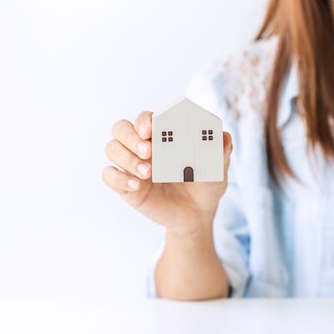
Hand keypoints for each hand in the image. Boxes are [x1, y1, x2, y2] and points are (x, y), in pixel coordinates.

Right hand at [103, 111, 232, 236]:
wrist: (198, 215)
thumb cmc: (206, 184)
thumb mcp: (218, 168)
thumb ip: (221, 151)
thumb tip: (224, 136)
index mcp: (163, 135)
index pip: (146, 118)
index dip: (145, 120)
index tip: (152, 128)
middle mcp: (143, 146)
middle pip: (121, 128)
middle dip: (130, 136)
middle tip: (149, 150)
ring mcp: (132, 165)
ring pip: (111, 148)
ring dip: (126, 156)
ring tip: (148, 172)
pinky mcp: (126, 186)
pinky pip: (109, 175)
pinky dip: (119, 177)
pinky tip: (137, 185)